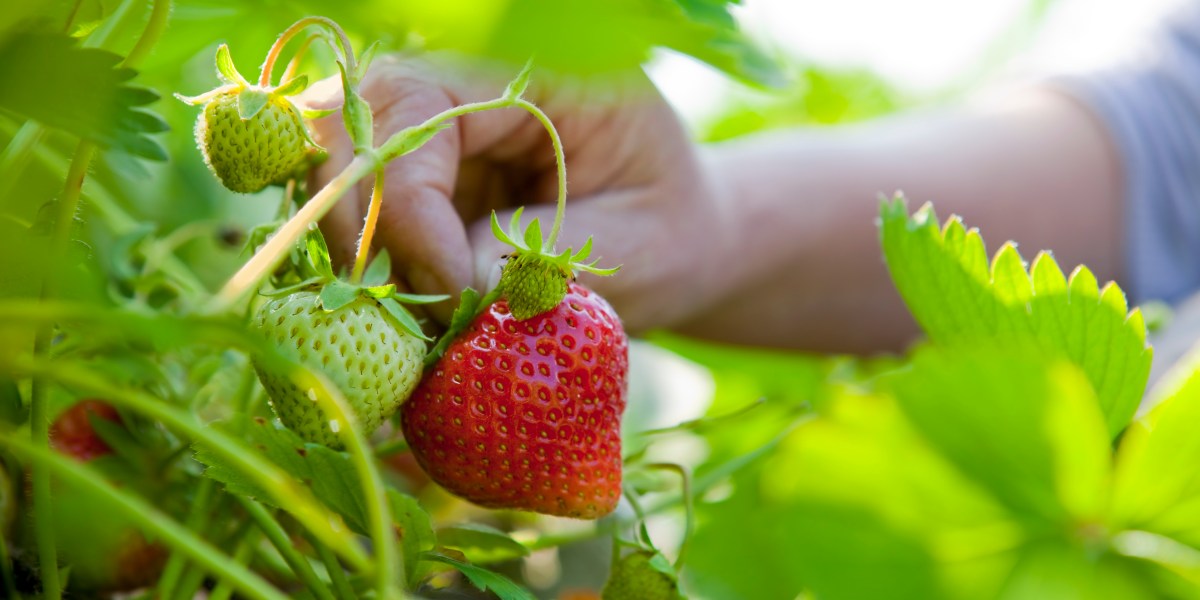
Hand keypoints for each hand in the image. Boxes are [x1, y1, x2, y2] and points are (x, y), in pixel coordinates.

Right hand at [305, 53, 730, 331]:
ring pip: (334, 168)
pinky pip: (352, 213)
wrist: (672, 244)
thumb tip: (453, 285)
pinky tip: (409, 317)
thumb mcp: (635, 247)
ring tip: (415, 323)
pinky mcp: (416, 184)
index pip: (421, 107)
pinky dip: (364, 268)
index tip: (452, 291)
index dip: (412, 203)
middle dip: (362, 225)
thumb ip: (544, 256)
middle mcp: (466, 88)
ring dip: (355, 252)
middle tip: (412, 314)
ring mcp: (431, 136)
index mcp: (535, 73)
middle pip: (350, 124)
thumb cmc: (668, 234)